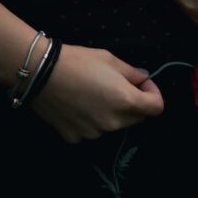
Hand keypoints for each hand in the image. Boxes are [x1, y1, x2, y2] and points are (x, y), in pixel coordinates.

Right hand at [30, 43, 163, 143]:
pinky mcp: (75, 138)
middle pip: (136, 118)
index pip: (157, 108)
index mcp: (126, 101)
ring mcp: (94, 133)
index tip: (141, 83)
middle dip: (133, 103)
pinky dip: (89, 120)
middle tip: (116, 86)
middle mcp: (113, 123)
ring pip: (112, 125)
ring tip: (91, 94)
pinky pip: (91, 130)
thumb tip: (143, 79)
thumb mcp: (109, 59)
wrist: (40, 73)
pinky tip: (76, 105)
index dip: (153, 93)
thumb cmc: (77, 61)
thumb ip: (132, 73)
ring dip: (110, 113)